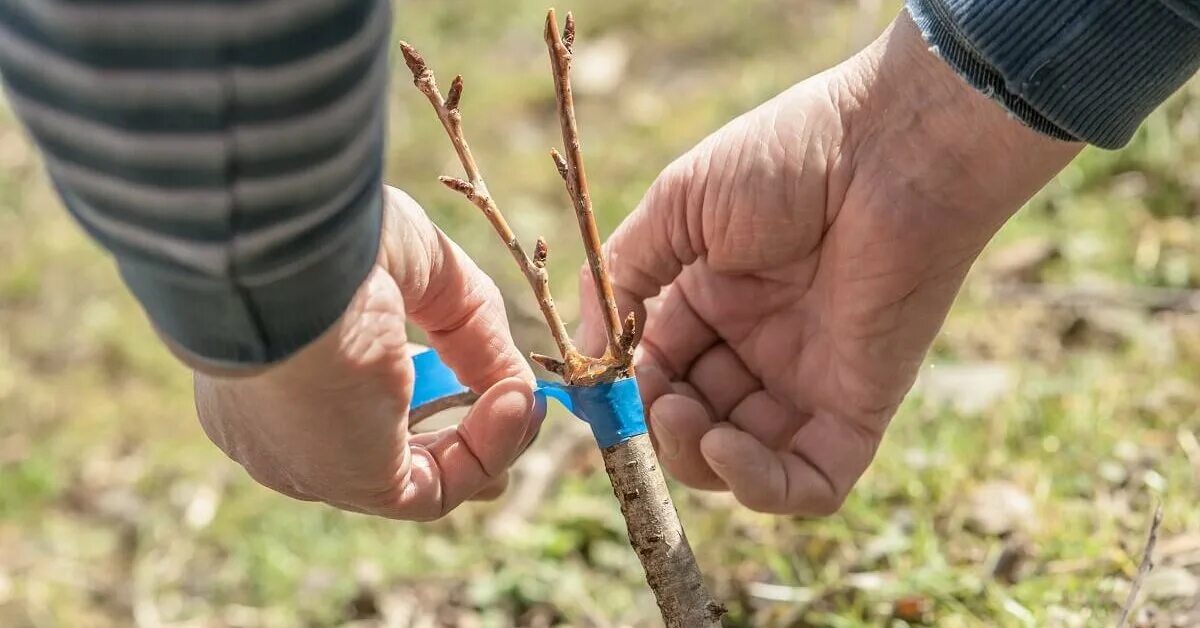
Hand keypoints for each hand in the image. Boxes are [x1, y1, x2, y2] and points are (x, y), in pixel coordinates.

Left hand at [194, 187, 540, 519]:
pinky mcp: (351, 481)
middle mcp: (281, 427)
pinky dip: (487, 451)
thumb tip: (517, 388)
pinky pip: (436, 489)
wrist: (290, 256)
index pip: (349, 404)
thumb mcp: (421, 271)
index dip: (424, 394)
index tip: (475, 374)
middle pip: (384, 452)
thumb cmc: (336, 242)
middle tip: (514, 404)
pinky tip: (515, 403)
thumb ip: (470, 328)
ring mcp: (313, 462)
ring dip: (486, 441)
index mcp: (274, 368)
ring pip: (416, 478)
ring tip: (525, 398)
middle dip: (460, 437)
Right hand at [579, 13, 1081, 514]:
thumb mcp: (679, 206)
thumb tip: (584, 353)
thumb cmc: (786, 159)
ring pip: (741, 464)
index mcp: (715, 299)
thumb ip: (623, 275)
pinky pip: (809, 483)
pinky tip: (726, 447)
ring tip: (683, 417)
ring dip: (695, 458)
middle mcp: (759, 347)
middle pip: (693, 423)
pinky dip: (759, 485)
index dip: (626, 386)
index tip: (602, 385)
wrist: (891, 149)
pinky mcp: (857, 409)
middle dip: (658, 427)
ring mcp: (808, 382)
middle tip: (654, 403)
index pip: (657, 367)